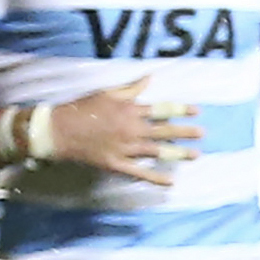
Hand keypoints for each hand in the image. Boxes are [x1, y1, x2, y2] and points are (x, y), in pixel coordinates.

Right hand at [45, 81, 201, 186]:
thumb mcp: (107, 93)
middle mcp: (132, 129)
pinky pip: (139, 172)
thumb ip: (131, 89)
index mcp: (130, 110)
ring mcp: (125, 148)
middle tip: (202, 134)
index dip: (180, 110)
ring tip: (196, 155)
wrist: (57, 130)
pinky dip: (155, 177)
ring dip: (178, 153)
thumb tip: (150, 78)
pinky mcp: (116, 164)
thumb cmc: (81, 108)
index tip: (197, 112)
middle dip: (185, 132)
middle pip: (164, 131)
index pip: (161, 110)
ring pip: (157, 151)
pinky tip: (171, 182)